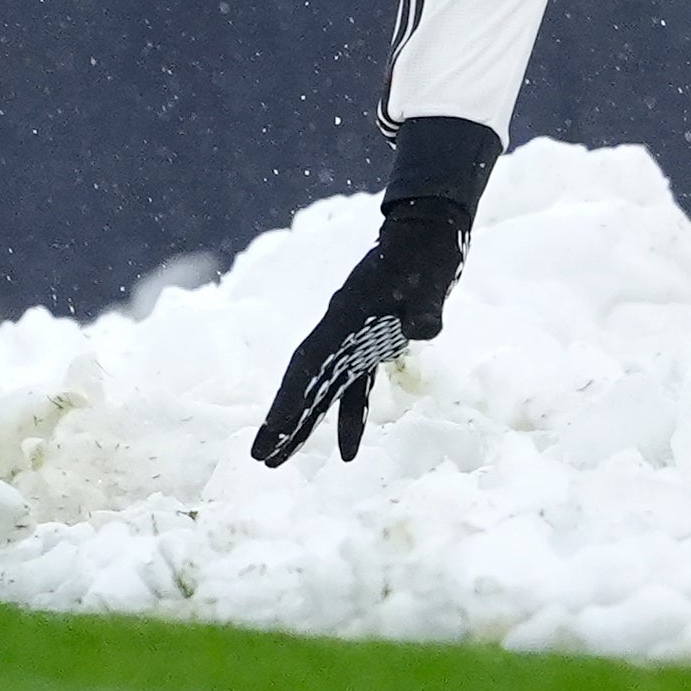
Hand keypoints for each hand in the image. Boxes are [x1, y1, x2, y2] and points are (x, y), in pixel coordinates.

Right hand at [251, 206, 467, 466]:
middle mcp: (341, 330)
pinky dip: (350, 415)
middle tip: (261, 458)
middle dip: (284, 420)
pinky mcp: (374, 342)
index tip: (274, 430)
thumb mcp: (429, 278)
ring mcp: (355, 337)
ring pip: (324, 389)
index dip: (291, 398)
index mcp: (345, 316)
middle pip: (306, 381)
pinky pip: (354, 385)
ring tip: (282, 460)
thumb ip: (426, 307)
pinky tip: (348, 449)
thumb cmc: (426, 252)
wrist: (429, 230)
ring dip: (307, 424)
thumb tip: (425, 331)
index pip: (310, 364)